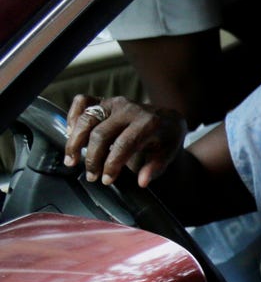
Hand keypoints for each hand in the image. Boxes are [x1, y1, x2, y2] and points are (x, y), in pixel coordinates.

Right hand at [63, 94, 186, 186]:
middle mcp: (129, 109)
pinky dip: (72, 116)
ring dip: (75, 141)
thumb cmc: (166, 137)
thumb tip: (142, 182)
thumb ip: (155, 167)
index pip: (124, 144)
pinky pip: (83, 101)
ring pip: (87, 118)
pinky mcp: (105, 99)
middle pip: (100, 134)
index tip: (106, 180)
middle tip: (91, 176)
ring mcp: (115, 102)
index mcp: (148, 123)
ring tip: (71, 160)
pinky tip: (70, 134)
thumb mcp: (168, 153)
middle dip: (92, 158)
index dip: (111, 164)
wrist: (167, 117)